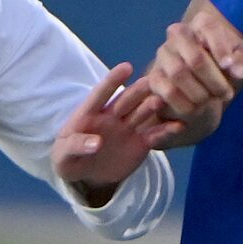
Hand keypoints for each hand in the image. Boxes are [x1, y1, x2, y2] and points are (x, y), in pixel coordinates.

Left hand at [50, 63, 183, 205]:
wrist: (86, 175)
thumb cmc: (68, 159)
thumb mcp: (63, 156)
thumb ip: (75, 145)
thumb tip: (96, 142)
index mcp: (90, 113)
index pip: (101, 93)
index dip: (112, 81)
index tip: (127, 67)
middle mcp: (112, 116)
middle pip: (126, 100)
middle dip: (138, 91)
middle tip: (151, 81)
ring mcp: (128, 127)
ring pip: (142, 113)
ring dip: (153, 106)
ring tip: (163, 101)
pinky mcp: (140, 142)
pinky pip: (155, 134)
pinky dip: (167, 130)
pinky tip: (180, 125)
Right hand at [140, 0, 242, 142]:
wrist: (210, 83)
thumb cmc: (229, 63)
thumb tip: (236, 70)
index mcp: (202, 23)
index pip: (209, 29)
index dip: (222, 50)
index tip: (232, 69)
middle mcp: (178, 34)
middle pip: (195, 59)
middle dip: (214, 82)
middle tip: (227, 94)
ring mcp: (164, 54)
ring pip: (179, 75)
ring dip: (200, 94)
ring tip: (211, 100)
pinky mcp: (154, 76)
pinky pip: (167, 91)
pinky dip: (185, 104)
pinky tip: (196, 108)